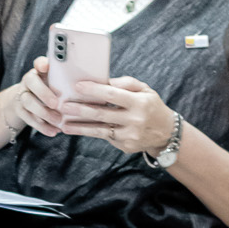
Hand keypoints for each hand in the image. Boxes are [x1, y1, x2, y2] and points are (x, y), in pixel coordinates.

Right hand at [1, 58, 66, 140]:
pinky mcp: (19, 109)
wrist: (28, 102)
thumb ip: (68, 82)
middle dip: (44, 94)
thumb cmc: (51, 91)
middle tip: (56, 104)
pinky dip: (41, 126)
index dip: (41, 64)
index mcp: (40, 71)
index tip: (45, 67)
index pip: (39, 62)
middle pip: (31, 82)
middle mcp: (29, 80)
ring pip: (28, 102)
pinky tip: (53, 131)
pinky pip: (27, 117)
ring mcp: (22, 94)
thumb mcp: (58, 84)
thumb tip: (92, 86)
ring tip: (58, 121)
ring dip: (43, 113)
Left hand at [60, 75, 177, 155]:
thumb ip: (127, 83)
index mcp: (139, 102)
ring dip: (79, 128)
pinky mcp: (125, 146)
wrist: (166, 133)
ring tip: (64, 124)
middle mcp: (135, 120)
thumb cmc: (151, 106)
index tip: (77, 86)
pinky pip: (105, 137)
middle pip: (102, 114)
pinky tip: (77, 129)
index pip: (112, 95)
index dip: (94, 90)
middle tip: (62, 106)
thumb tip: (105, 81)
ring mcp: (129, 136)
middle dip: (80, 110)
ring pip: (99, 130)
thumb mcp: (145, 90)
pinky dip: (90, 133)